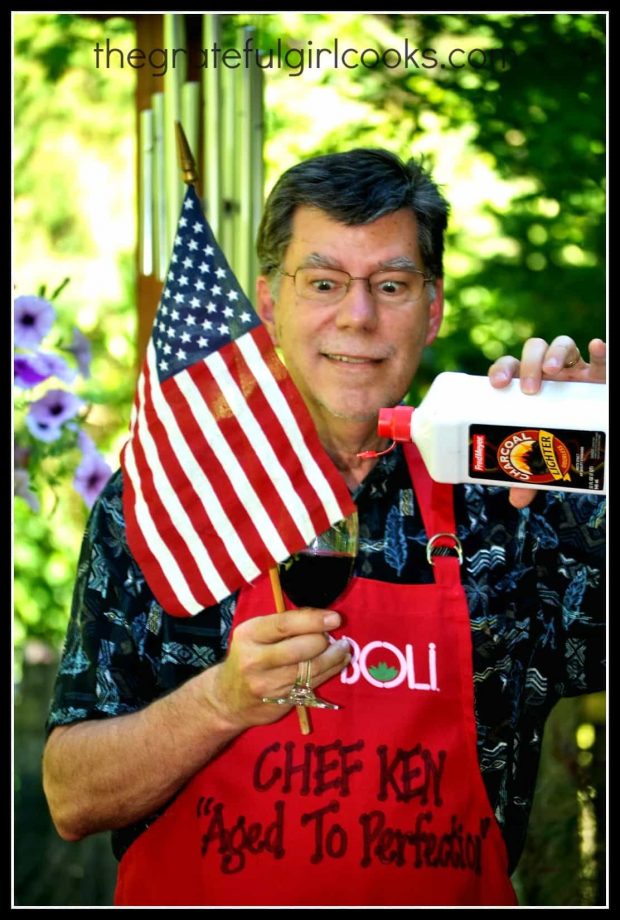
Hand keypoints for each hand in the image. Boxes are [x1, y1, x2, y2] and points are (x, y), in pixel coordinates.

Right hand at [207, 609, 349, 728]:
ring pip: (311, 669)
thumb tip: (320, 616)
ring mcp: (268, 684)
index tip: (334, 618)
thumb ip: (282, 625)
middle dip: (324, 641)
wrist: (228, 698)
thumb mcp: (254, 635)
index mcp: (249, 635)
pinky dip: (330, 671)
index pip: (284, 625)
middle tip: (335, 636)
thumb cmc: (247, 656)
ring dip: (333, 657)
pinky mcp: (281, 701)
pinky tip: (338, 662)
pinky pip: (313, 684)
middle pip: (301, 649)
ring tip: (343, 648)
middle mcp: (256, 660)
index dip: (313, 620)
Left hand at [487, 336, 606, 507]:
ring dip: (554, 353)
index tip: (496, 384)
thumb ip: (532, 475)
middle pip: (532, 352)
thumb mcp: (548, 456)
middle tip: (528, 389)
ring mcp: (577, 369)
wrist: (598, 434)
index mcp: (531, 387)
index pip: (511, 368)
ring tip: (552, 370)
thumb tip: (516, 501)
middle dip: (526, 365)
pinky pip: (600, 356)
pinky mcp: (601, 372)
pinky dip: (599, 350)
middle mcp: (552, 373)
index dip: (501, 370)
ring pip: (561, 345)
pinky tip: (595, 347)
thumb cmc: (566, 438)